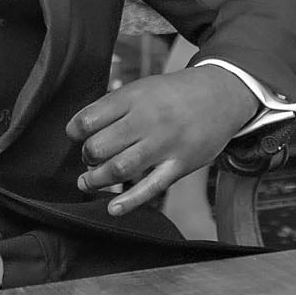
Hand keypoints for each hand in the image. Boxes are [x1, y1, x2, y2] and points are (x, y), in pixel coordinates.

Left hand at [65, 64, 257, 216]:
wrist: (220, 95)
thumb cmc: (175, 94)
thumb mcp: (143, 87)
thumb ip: (115, 106)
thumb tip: (84, 132)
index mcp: (133, 97)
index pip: (89, 119)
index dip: (75, 131)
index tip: (76, 135)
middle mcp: (147, 120)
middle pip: (100, 146)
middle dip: (87, 157)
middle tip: (89, 158)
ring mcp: (164, 144)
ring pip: (119, 169)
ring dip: (96, 180)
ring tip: (87, 181)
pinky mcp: (180, 165)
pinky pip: (151, 187)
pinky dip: (129, 201)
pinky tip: (113, 208)